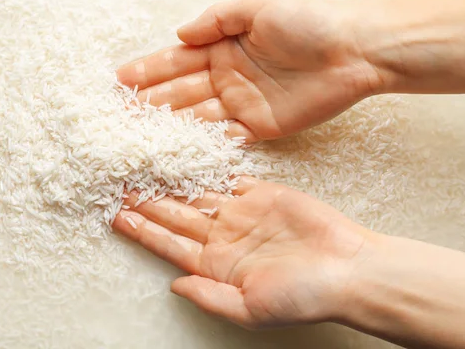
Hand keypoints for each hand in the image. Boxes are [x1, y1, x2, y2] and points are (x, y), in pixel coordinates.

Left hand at [113, 177, 373, 328]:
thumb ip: (210, 297)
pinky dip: (205, 166)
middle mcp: (223, 237)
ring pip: (195, 192)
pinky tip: (183, 156)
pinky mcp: (261, 193)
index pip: (169, 244)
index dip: (141, 230)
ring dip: (168, 181)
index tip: (115, 215)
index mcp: (216, 266)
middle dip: (145, 200)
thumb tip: (174, 287)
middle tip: (116, 181)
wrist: (349, 269)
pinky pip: (227, 176)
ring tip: (141, 165)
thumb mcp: (251, 309)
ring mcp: (241, 213)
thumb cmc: (304, 297)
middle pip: (175, 215)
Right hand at [116, 0, 381, 141]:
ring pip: (196, 118)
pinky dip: (202, 146)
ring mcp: (241, 104)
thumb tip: (180, 33)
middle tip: (118, 116)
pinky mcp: (260, 127)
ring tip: (137, 137)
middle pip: (180, 92)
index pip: (177, 61)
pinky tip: (177, 153)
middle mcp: (227, 76)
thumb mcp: (256, 7)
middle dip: (149, 103)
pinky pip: (224, 139)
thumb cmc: (308, 20)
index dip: (148, 70)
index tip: (120, 80)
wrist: (353, 50)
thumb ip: (216, 20)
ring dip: (168, 127)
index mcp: (223, 47)